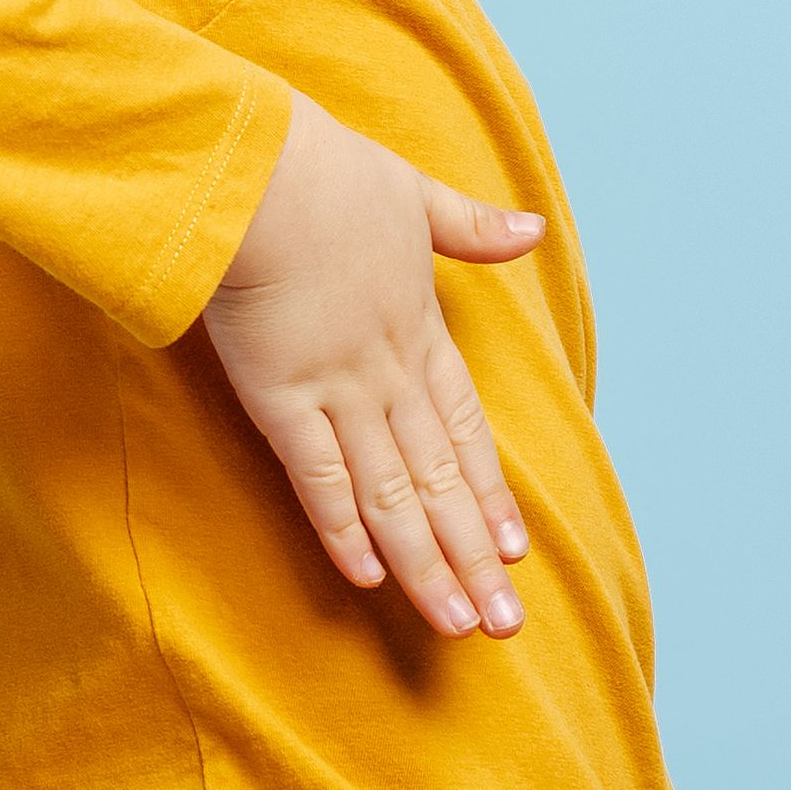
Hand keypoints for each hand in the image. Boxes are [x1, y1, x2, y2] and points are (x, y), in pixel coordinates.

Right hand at [196, 92, 541, 635]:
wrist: (256, 164)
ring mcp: (337, 387)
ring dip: (426, 564)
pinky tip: (366, 576)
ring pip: (393, 494)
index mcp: (417, 328)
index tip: (515, 550)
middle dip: (473, 556)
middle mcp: (387, 370)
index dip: (490, 493)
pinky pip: (318, 477)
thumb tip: (534, 228)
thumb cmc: (322, 169)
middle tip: (503, 623)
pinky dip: (343, 527)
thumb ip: (470, 224)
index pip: (465, 428)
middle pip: (441, 480)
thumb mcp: (412, 192)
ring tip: (456, 625)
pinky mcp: (279, 394)